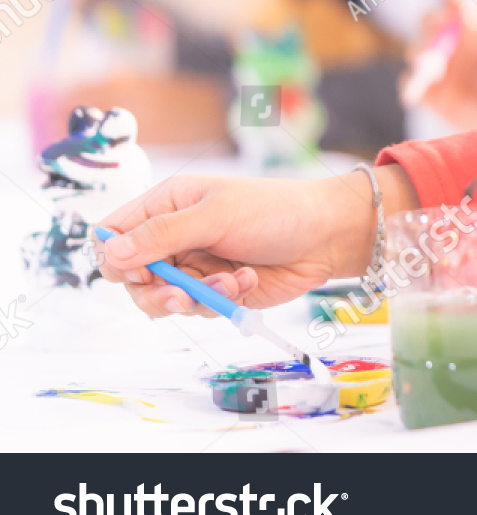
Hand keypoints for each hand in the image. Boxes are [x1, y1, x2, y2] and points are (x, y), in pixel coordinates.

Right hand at [94, 166, 409, 317]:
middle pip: (133, 277)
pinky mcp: (216, 290)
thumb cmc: (275, 210)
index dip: (115, 258)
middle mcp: (175, 237)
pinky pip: (198, 309)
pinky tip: (246, 281)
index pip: (115, 234)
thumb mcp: (217, 215)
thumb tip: (112, 252)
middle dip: (155, 290)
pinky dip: (219, 300)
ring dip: (191, 297)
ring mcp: (195, 265)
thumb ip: (164, 234)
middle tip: (180, 293)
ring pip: (163, 300)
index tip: (137, 271)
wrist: (326, 236)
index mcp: (168, 205)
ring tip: (224, 284)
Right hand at [413, 0, 476, 126]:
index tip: (453, 4)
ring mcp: (442, 68)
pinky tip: (427, 90)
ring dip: (420, 54)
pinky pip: (411, 84)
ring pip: (417, 51)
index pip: (456, 1)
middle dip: (429, 22)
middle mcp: (455, 42)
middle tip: (436, 30)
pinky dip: (414, 84)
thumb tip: (465, 17)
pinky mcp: (433, 96)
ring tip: (438, 68)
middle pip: (428, 20)